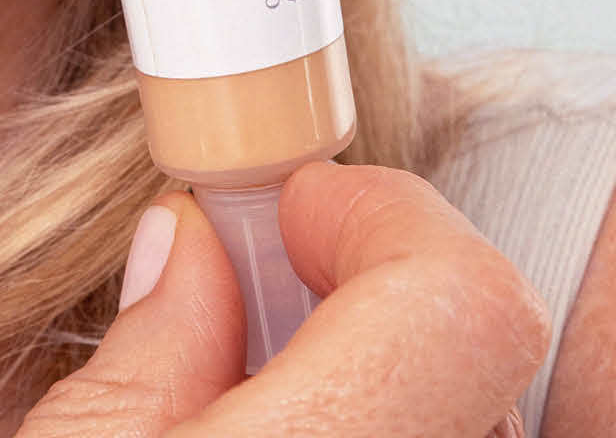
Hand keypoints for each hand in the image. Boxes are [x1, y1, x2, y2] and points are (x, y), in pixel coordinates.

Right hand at [15, 162, 549, 436]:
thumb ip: (145, 352)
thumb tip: (187, 249)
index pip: (460, 300)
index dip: (381, 217)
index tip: (297, 206)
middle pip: (471, 357)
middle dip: (371, 292)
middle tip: (264, 292)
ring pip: (475, 425)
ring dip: (387, 384)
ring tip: (265, 390)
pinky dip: (389, 429)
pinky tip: (291, 435)